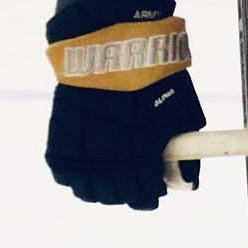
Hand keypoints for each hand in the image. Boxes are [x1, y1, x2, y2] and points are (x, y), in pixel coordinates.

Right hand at [45, 72, 205, 209]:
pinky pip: (64, 176)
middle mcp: (109, 162)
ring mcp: (80, 155)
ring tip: (107, 173)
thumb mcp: (181, 112)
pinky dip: (74, 174)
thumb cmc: (151, 78)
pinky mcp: (58, 144)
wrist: (109, 49)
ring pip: (88, 192)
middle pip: (116, 198)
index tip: (152, 189)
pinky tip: (86, 161)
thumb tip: (189, 181)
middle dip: (127, 193)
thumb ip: (186, 151)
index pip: (144, 197)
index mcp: (141, 157)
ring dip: (100, 188)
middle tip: (131, 179)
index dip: (150, 196)